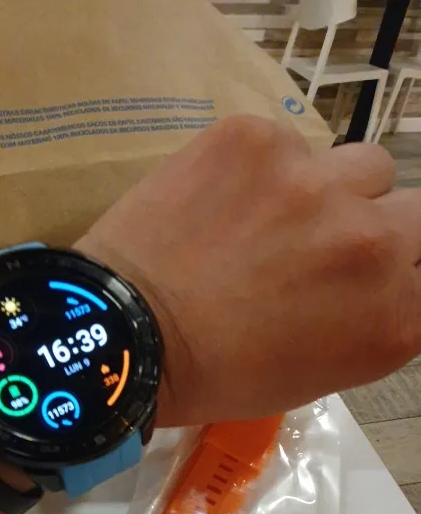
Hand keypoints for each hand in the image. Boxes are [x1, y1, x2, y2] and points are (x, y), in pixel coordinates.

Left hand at [78, 115, 420, 425]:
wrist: (122, 334)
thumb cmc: (220, 373)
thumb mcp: (321, 371)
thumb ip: (374, 318)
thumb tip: (389, 280)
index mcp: (391, 316)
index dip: (401, 275)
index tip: (370, 278)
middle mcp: (372, 242)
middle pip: (419, 212)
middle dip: (383, 231)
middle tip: (328, 248)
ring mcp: (316, 181)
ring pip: (364, 166)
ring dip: (334, 192)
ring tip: (276, 218)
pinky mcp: (258, 139)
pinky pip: (291, 145)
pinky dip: (267, 173)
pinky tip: (226, 202)